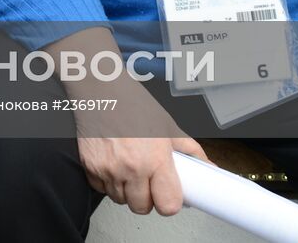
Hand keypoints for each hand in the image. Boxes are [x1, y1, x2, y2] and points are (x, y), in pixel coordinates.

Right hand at [73, 78, 207, 215]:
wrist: (100, 89)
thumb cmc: (132, 103)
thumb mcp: (167, 126)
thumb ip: (190, 151)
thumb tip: (208, 168)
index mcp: (155, 159)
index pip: (168, 205)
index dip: (169, 203)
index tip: (169, 195)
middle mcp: (131, 168)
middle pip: (142, 208)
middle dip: (147, 198)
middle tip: (148, 180)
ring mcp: (108, 169)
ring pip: (120, 200)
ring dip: (126, 190)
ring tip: (129, 168)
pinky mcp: (89, 167)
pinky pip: (101, 189)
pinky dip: (107, 182)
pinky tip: (113, 164)